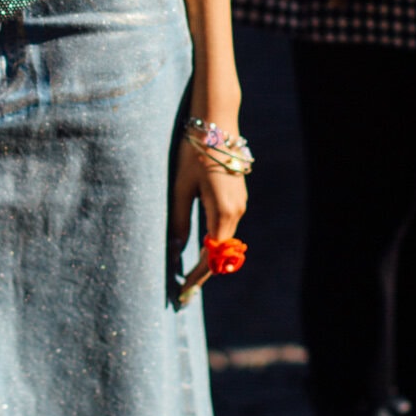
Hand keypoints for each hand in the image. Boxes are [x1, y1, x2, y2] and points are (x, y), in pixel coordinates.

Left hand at [172, 134, 247, 293]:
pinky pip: (226, 227)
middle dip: (203, 270)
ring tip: (188, 272)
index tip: (184, 290)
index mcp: (222, 213)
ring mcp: (240, 205)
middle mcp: (236, 212)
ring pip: (224, 240)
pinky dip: (214, 241)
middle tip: (183, 288)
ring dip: (208, 256)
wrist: (216, 125)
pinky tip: (200, 247)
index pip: (212, 257)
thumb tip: (175, 249)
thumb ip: (180, 221)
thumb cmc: (194, 154)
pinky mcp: (238, 198)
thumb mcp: (180, 188)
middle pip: (220, 252)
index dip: (198, 276)